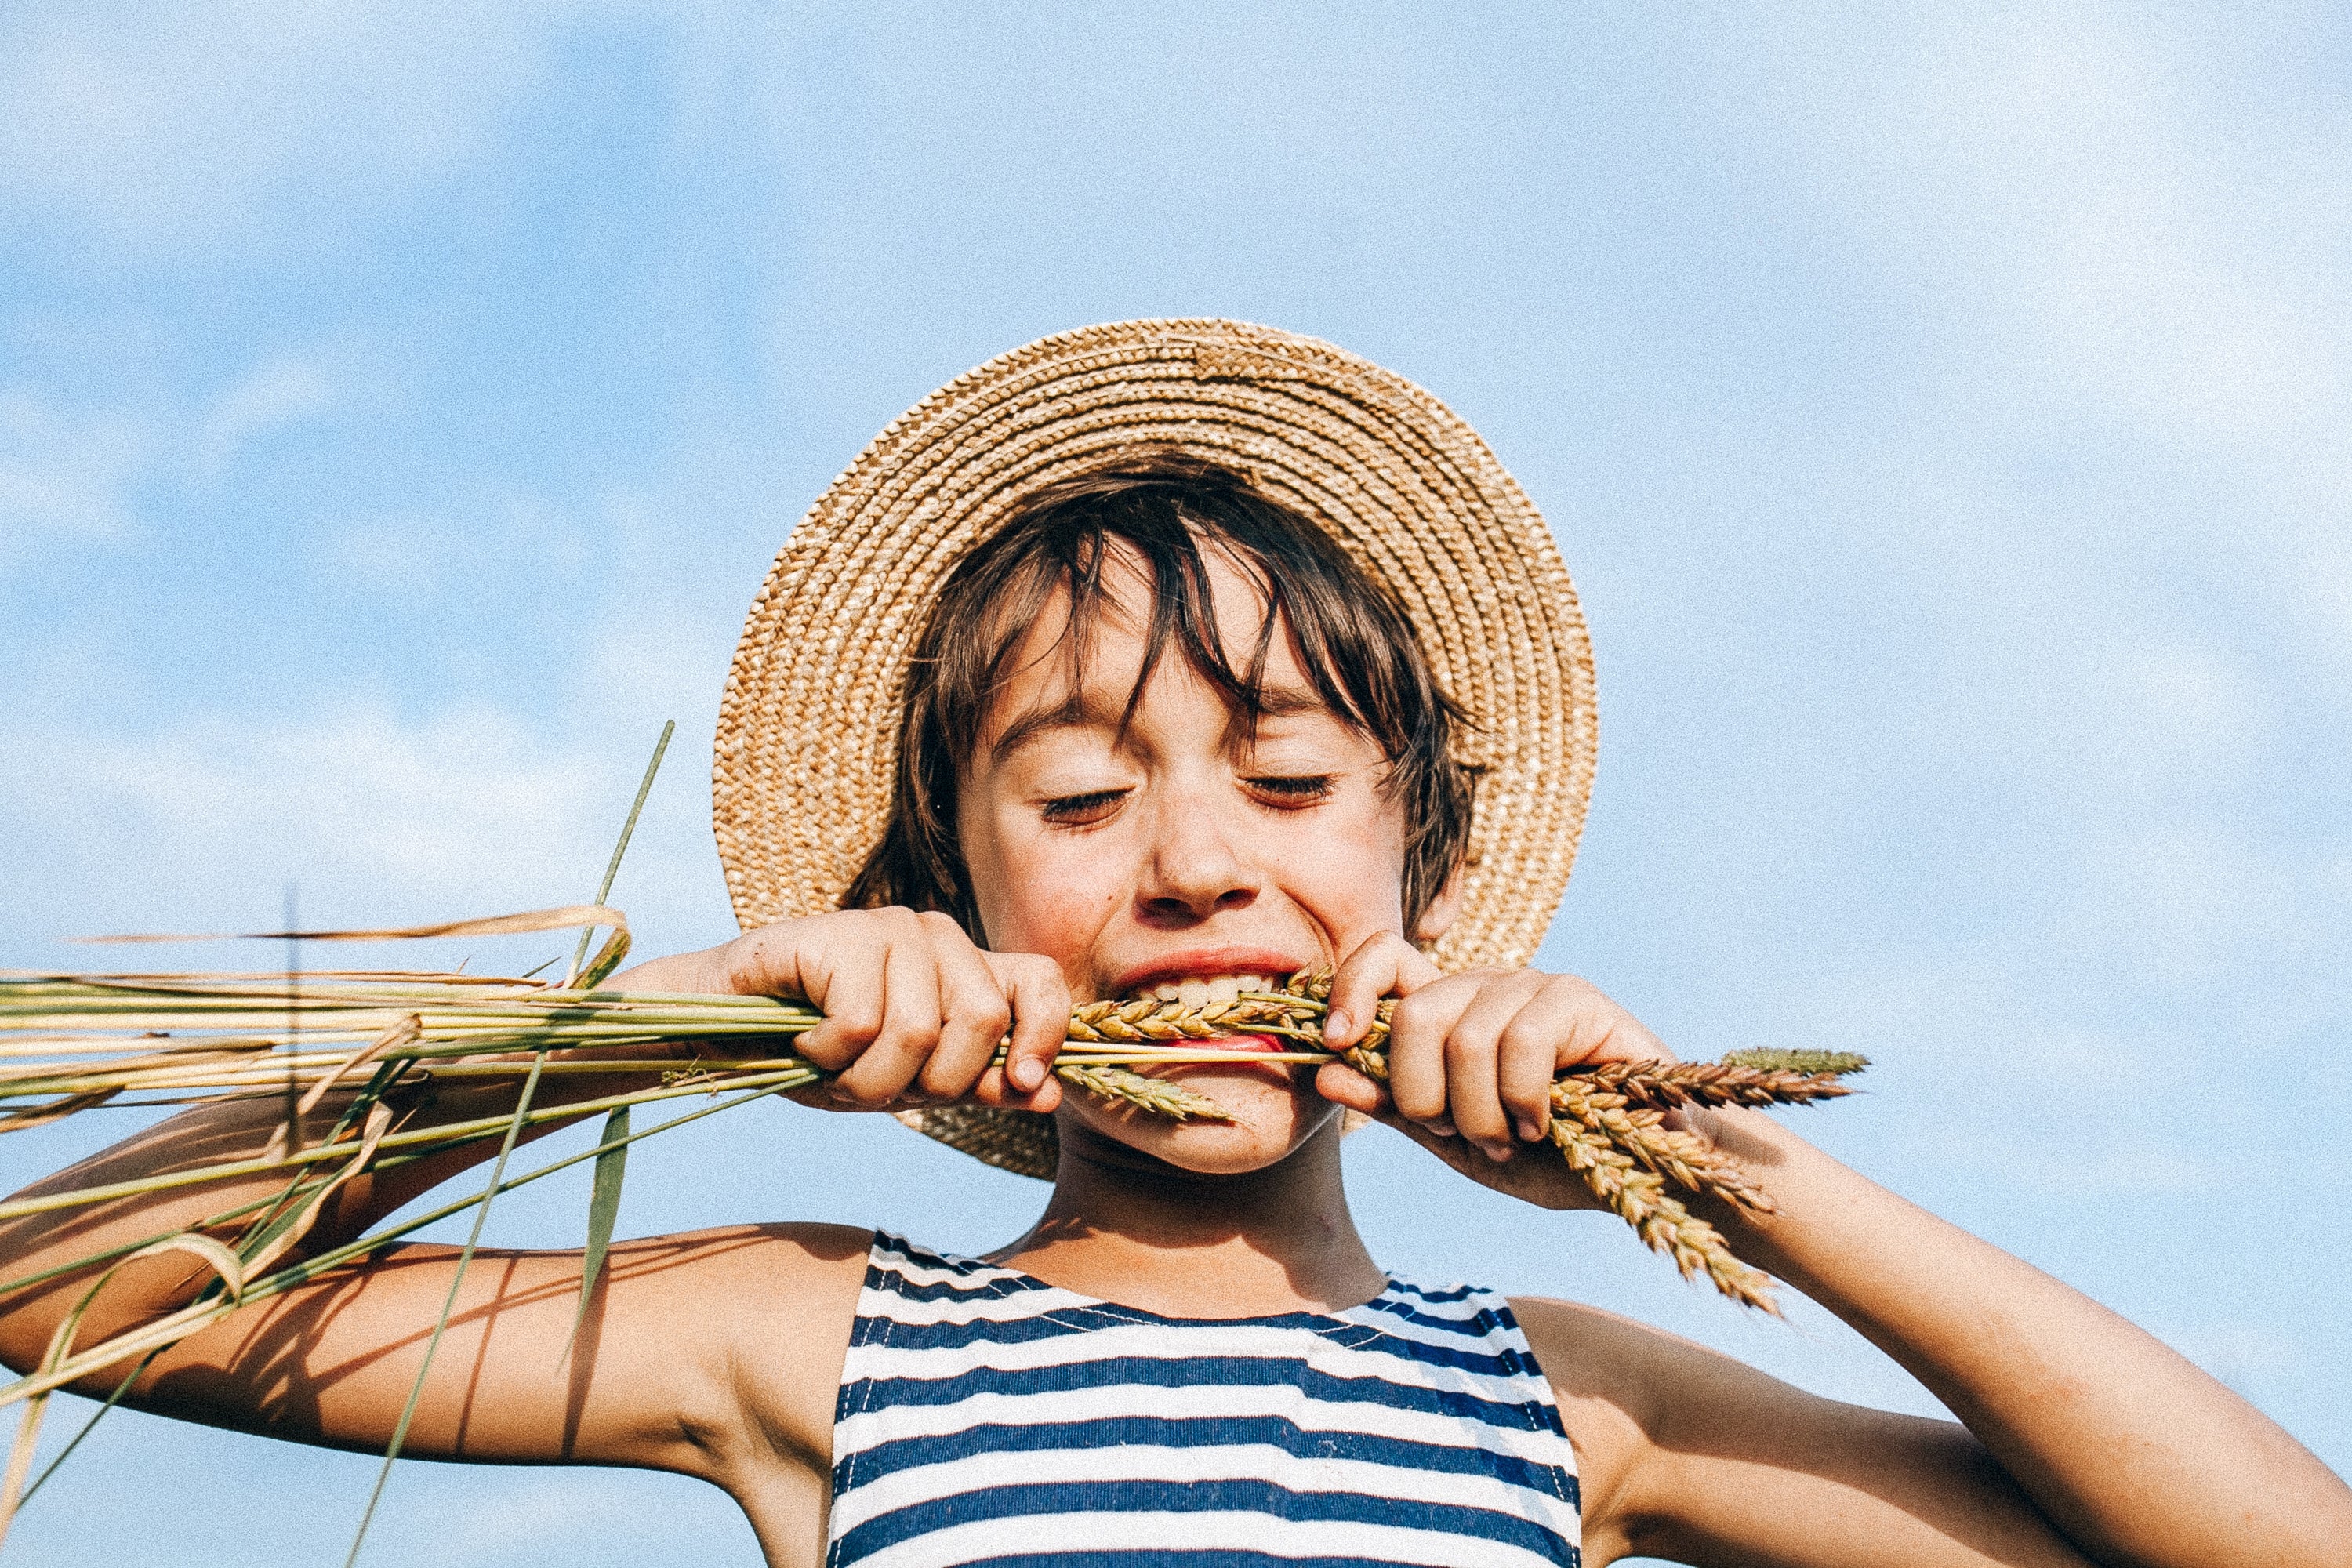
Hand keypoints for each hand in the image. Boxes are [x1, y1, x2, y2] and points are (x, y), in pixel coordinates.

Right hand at [622, 909, 1066, 1113]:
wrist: (719, 1031)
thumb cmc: (818, 1053)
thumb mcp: (906, 1083)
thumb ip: (977, 1085)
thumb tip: (1047, 1093)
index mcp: (965, 969)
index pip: (1042, 983)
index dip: (1045, 1036)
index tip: (1018, 1085)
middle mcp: (936, 936)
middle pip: (983, 1021)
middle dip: (928, 1082)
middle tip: (873, 1082)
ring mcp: (888, 927)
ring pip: (918, 1032)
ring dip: (866, 1079)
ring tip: (830, 1063)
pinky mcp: (838, 934)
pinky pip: (860, 1023)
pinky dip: (826, 1055)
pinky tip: (802, 1039)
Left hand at [1312, 932, 1676, 1207]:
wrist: (1640, 1174)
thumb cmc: (1551, 1156)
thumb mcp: (1457, 1141)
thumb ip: (1393, 1107)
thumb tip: (1323, 1073)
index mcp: (1449, 1011)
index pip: (1382, 956)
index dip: (1349, 989)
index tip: (1336, 1045)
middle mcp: (1485, 987)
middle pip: (1413, 1014)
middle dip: (1423, 1097)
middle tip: (1463, 1133)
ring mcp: (1533, 986)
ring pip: (1464, 1038)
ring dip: (1480, 1115)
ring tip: (1512, 1140)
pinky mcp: (1579, 999)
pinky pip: (1521, 1042)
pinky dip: (1524, 1102)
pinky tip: (1544, 1125)